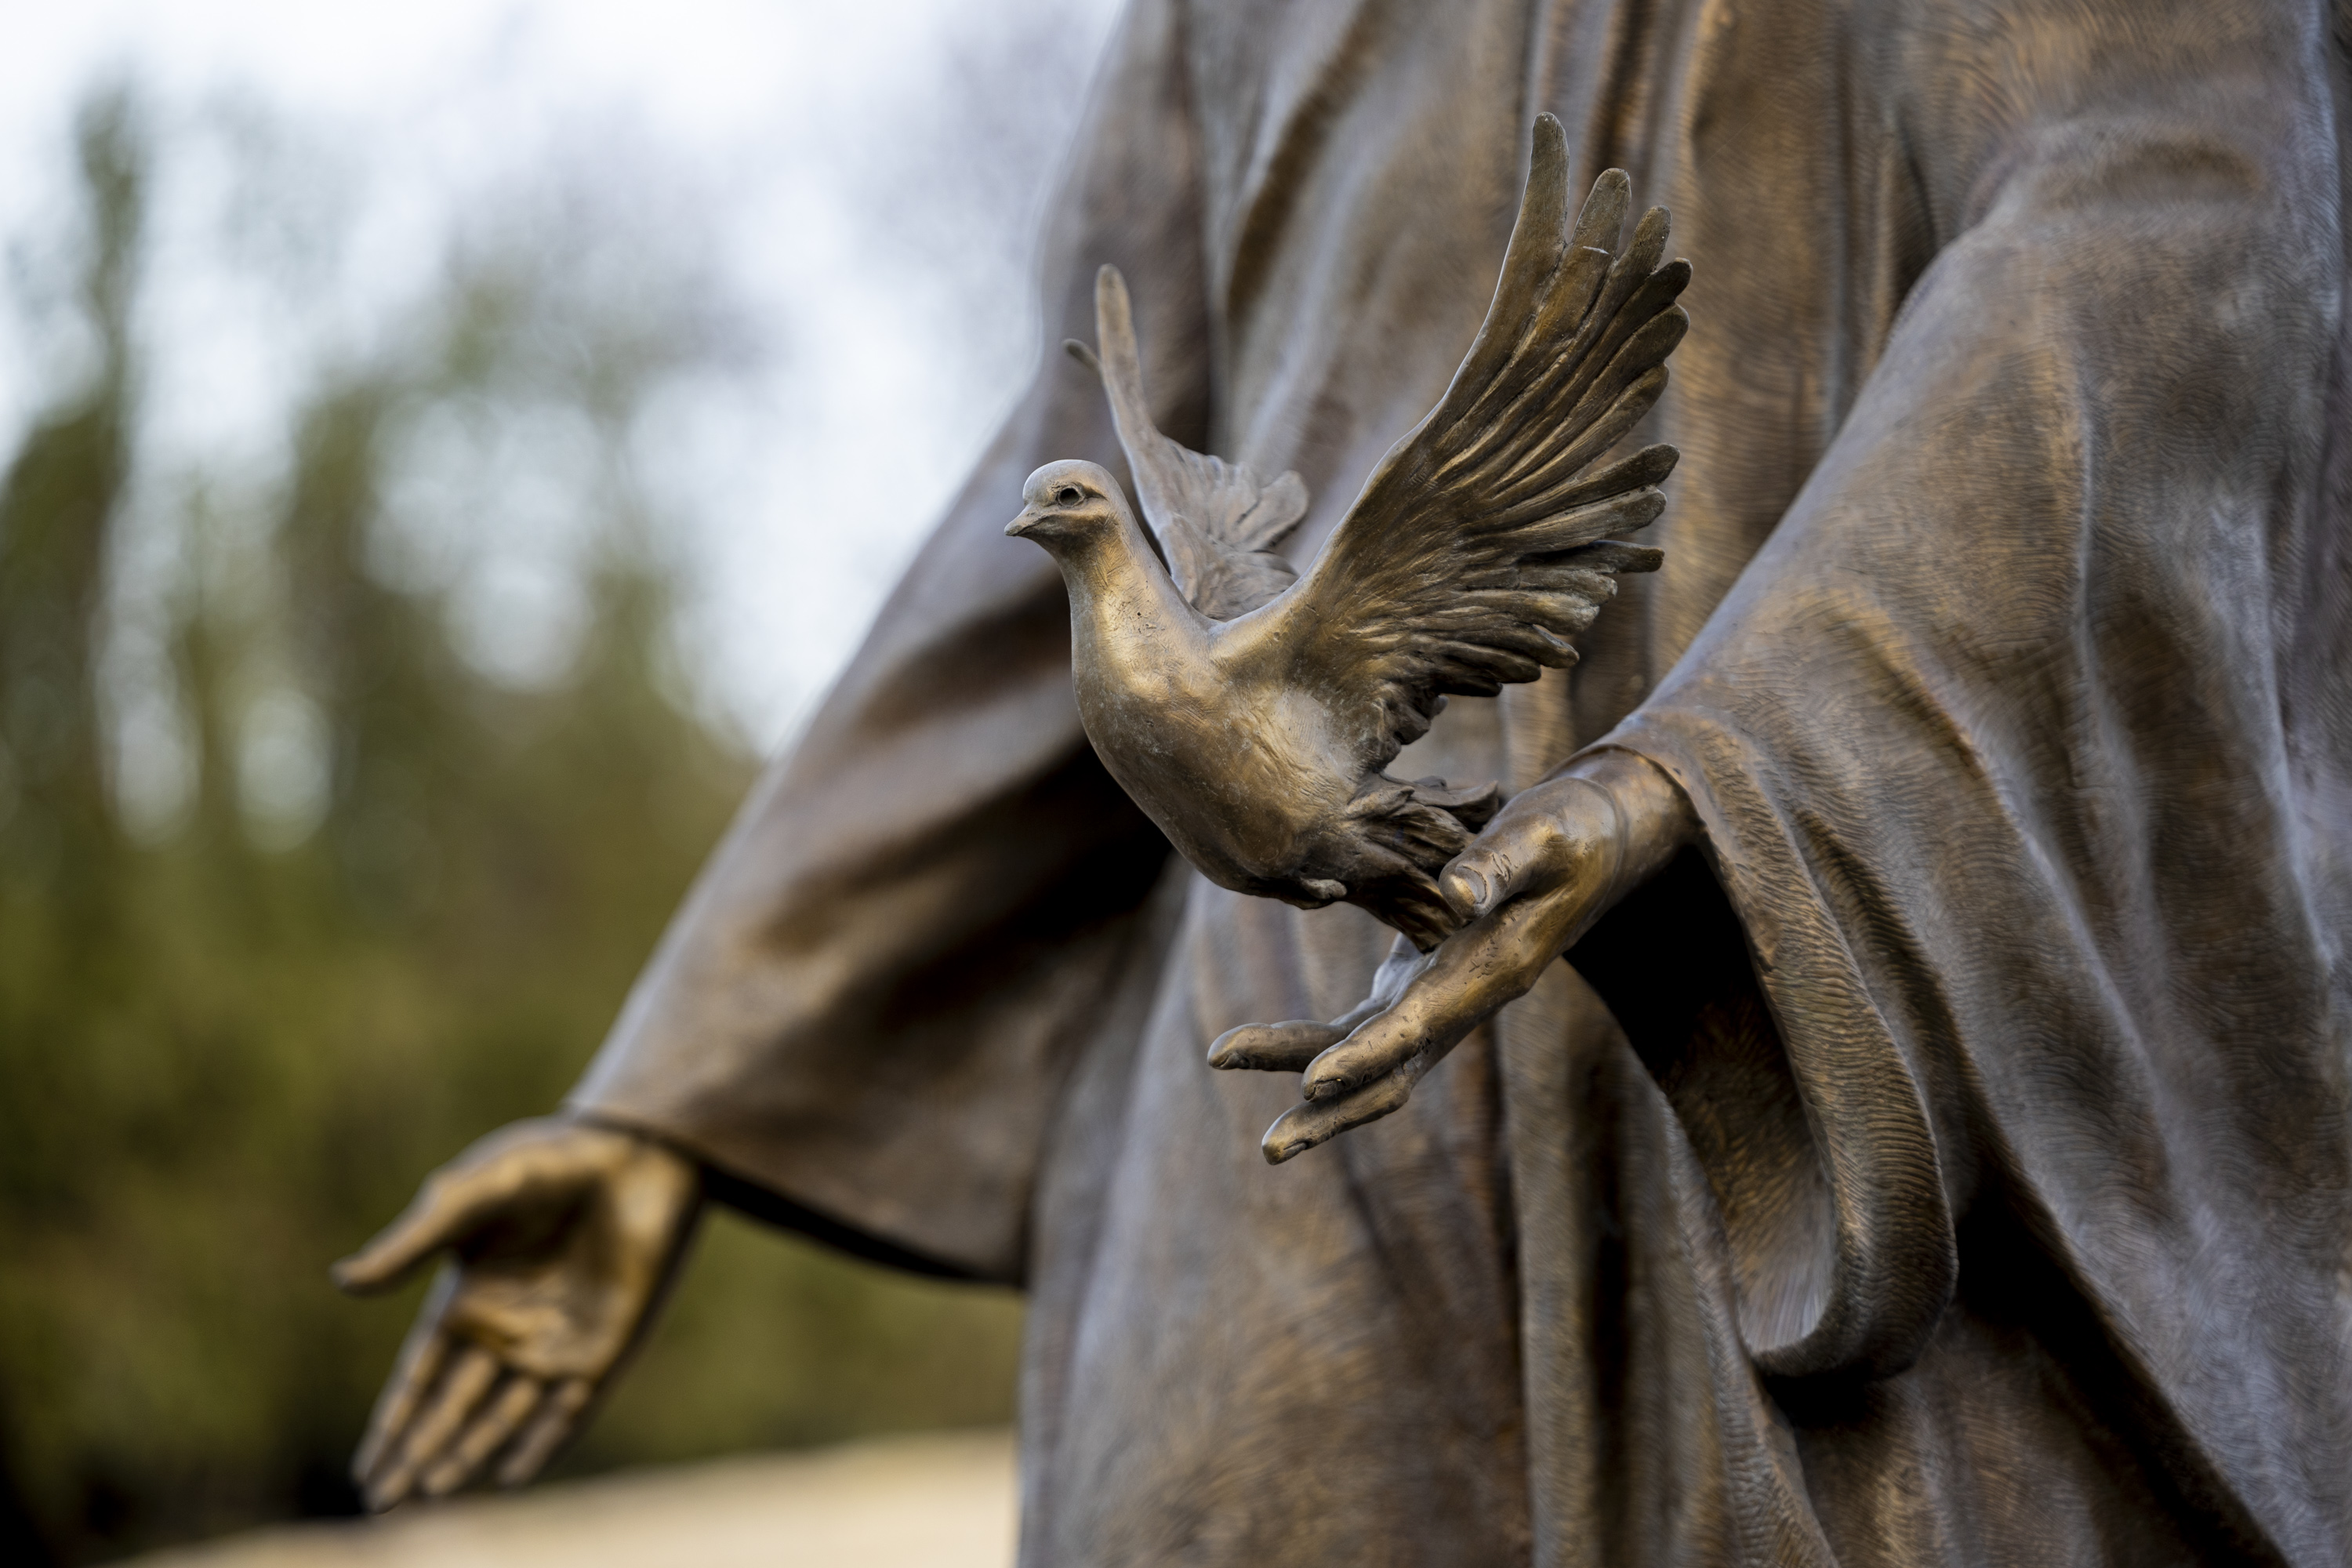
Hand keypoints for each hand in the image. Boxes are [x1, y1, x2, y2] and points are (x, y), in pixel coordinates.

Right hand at [332, 1116, 698, 1507]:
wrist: (632, 1153)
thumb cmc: (545, 1163)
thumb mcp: (467, 1197)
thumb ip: (410, 1243)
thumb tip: (342, 1282)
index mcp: (467, 1299)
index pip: (420, 1378)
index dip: (392, 1423)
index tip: (366, 1471)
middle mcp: (507, 1330)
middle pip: (452, 1407)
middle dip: (417, 1453)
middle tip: (383, 1501)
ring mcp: (555, 1343)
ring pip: (503, 1417)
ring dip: (468, 1453)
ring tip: (431, 1492)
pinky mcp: (604, 1348)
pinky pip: (569, 1410)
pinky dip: (542, 1443)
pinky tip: (512, 1477)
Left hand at [1210, 748, 1694, 1162]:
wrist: (1593, 844)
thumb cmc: (1570, 834)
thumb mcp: (1543, 836)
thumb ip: (1500, 863)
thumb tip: (1456, 893)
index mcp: (1490, 975)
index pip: (1420, 1029)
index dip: (1366, 1057)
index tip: (1313, 1083)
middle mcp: (1462, 1004)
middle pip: (1389, 1075)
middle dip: (1328, 1111)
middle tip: (1269, 1148)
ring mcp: (1438, 1002)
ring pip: (1364, 1057)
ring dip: (1300, 1075)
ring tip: (1222, 1061)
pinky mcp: (1419, 985)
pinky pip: (1359, 1029)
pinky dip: (1310, 1042)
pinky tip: (1252, 1049)